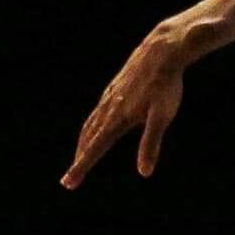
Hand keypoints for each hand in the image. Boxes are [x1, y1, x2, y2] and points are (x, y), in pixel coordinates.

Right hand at [62, 22, 188, 186]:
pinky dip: (91, 125)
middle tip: (71, 178)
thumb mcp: (162, 117)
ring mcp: (110, 96)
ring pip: (91, 124)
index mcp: (117, 118)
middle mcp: (108, 108)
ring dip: (84, 143)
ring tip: (81, 156)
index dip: (81, 167)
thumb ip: (150, 144)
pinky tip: (96, 126)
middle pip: (88, 138)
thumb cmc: (166, 85)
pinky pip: (97, 111)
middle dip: (80, 159)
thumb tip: (145, 172)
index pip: (95, 149)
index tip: (68, 183)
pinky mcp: (115, 88)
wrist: (162, 51)